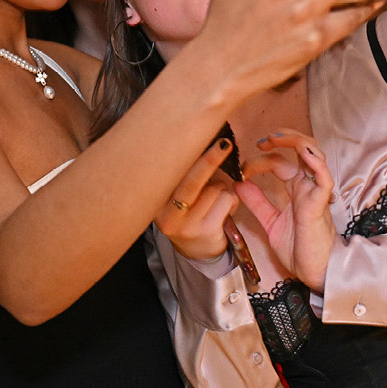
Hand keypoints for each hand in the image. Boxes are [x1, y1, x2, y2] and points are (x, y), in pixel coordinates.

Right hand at [156, 136, 239, 260]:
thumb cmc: (189, 214)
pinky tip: (223, 211)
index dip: (184, 154)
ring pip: (214, 189)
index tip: (195, 135)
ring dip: (221, 189)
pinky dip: (231, 201)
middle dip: (210, 159)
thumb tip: (199, 141)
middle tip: (225, 143)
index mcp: (155, 202)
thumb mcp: (176, 197)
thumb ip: (182, 176)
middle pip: (191, 180)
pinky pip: (226, 200)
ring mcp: (186, 225)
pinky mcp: (206, 231)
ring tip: (213, 201)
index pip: (170, 173)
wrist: (198, 252)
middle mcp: (166, 215)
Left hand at [234, 130, 334, 291]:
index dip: (259, 160)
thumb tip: (238, 184)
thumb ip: (257, 203)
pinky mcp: (320, 205)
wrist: (313, 272)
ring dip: (296, 141)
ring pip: (314, 155)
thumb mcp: (270, 222)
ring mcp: (315, 193)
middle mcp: (307, 186)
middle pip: (302, 148)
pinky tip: (303, 153)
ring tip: (276, 139)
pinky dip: (315, 163)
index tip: (241, 170)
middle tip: (262, 141)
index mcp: (297, 189)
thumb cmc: (299, 249)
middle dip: (283, 138)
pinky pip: (323, 179)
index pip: (279, 162)